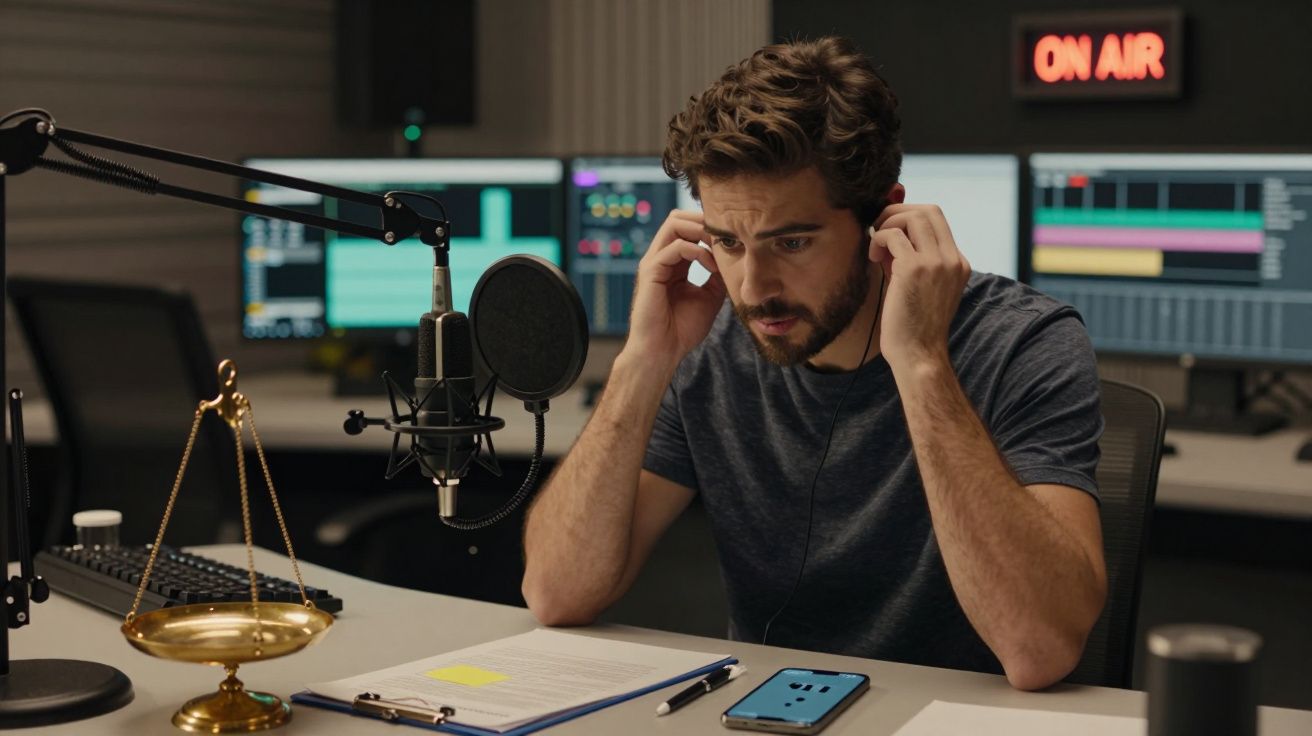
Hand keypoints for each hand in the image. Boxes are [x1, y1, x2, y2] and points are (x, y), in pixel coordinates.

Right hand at [624, 209, 726, 368]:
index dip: (710, 228)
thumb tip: (734, 258)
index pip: (688, 228)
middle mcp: (661, 258)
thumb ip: (718, 276)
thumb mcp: (710, 297)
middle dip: (704, 220)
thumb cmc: (682, 330)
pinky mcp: (650, 272)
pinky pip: (675, 247)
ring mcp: (654, 263)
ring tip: (719, 245)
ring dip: (701, 229)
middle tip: (726, 234)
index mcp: (673, 263)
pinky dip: (697, 251)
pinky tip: (711, 266)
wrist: (662, 352)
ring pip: (674, 224)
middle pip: (678, 218)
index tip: (733, 239)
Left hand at [870, 204, 970, 370]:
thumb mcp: (920, 286)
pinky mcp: (914, 269)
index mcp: (958, 263)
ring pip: (913, 217)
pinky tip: (872, 258)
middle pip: (928, 210)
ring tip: (876, 247)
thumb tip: (889, 233)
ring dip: (888, 224)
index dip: (909, 217)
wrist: (918, 355)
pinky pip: (892, 235)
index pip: (937, 220)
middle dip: (898, 213)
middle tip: (879, 230)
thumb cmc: (913, 325)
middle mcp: (952, 260)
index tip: (890, 232)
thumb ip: (912, 258)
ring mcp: (936, 263)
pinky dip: (878, 240)